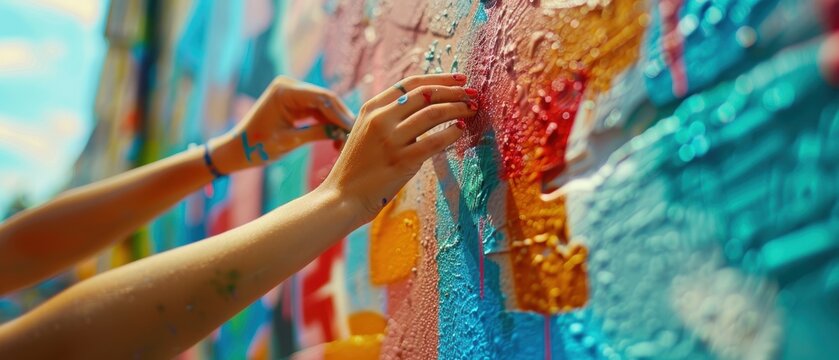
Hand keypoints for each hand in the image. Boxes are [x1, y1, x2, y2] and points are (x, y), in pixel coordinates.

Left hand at [209, 76, 354, 172]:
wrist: (238, 149)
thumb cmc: (258, 146)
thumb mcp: (289, 141)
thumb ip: (316, 133)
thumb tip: (343, 132)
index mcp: (285, 91)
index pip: (322, 98)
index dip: (340, 114)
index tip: (354, 129)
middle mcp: (290, 86)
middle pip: (325, 99)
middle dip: (339, 118)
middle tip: (353, 136)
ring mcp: (292, 93)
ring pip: (323, 106)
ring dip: (334, 122)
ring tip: (343, 141)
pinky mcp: (294, 102)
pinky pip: (316, 110)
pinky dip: (325, 123)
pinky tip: (334, 138)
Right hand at [319, 73, 478, 224]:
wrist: (342, 196)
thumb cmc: (357, 167)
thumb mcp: (365, 132)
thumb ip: (389, 117)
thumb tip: (425, 105)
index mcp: (372, 108)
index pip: (410, 83)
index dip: (438, 78)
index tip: (459, 79)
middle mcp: (381, 119)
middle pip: (425, 94)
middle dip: (454, 91)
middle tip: (473, 94)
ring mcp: (391, 140)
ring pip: (433, 113)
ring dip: (457, 108)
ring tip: (472, 109)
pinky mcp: (402, 161)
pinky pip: (435, 141)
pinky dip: (452, 132)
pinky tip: (461, 130)